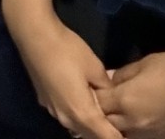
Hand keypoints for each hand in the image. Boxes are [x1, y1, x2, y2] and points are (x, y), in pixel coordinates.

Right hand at [8, 15, 123, 138]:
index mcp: (82, 112)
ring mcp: (54, 111)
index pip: (105, 136)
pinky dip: (78, 116)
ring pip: (77, 127)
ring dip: (91, 126)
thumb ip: (106, 87)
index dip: (118, 136)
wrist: (34, 36)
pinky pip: (67, 116)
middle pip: (90, 135)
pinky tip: (84, 101)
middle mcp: (66, 118)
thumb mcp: (95, 67)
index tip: (129, 132)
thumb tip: (111, 96)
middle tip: (120, 124)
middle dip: (105, 132)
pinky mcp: (46, 102)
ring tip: (105, 115)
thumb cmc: (67, 50)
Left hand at [99, 48, 164, 138]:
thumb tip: (107, 80)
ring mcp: (151, 137)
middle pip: (106, 125)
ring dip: (119, 129)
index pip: (97, 104)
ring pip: (123, 138)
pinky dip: (140, 134)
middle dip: (103, 116)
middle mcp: (134, 123)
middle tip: (105, 108)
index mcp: (126, 100)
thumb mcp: (145, 63)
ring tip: (122, 119)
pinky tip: (143, 126)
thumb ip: (122, 75)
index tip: (94, 92)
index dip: (94, 98)